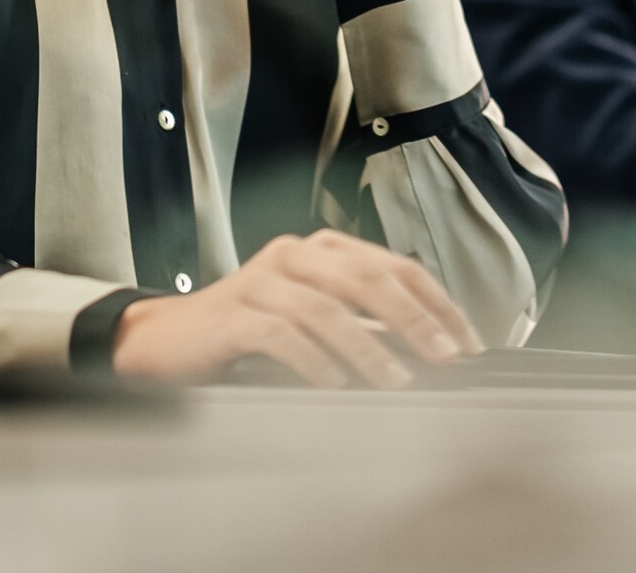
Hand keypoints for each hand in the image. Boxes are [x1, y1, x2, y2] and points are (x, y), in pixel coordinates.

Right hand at [112, 229, 483, 389]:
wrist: (168, 341)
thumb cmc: (249, 333)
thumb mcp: (314, 320)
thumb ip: (364, 325)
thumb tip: (430, 350)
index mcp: (323, 250)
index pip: (395, 266)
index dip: (437, 302)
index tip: (467, 342)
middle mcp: (295, 255)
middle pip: (367, 278)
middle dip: (414, 319)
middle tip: (445, 356)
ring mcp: (261, 280)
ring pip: (327, 308)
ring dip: (369, 349)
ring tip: (397, 381)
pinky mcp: (233, 313)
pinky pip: (281, 334)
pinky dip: (314, 360)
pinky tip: (334, 384)